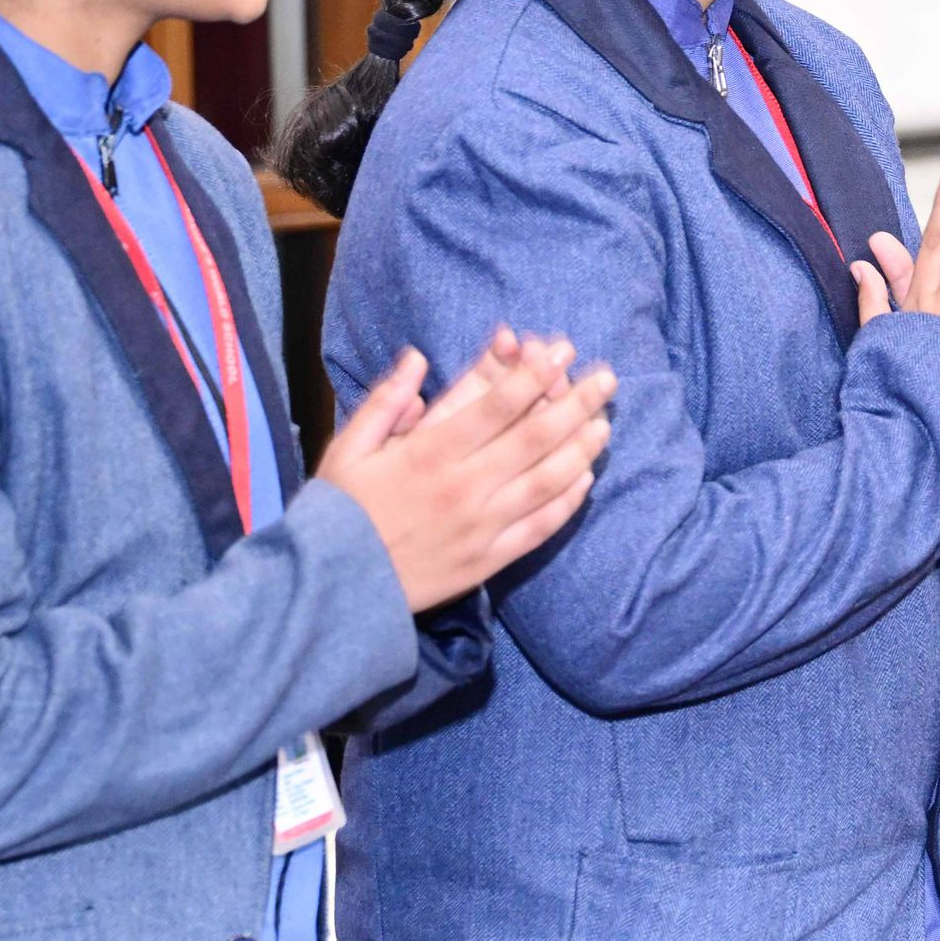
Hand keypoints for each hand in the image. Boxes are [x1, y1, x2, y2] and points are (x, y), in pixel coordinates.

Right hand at [319, 329, 615, 611]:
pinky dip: (568, 502)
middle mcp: (463, 487)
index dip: (534, 375)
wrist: (332, 589)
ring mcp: (481, 526)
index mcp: (428, 453)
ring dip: (582, 449)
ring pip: (548, 481)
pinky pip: (540, 527)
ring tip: (605, 423)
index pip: (496, 406)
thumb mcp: (347, 449)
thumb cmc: (339, 512)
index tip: (562, 351)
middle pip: (535, 437)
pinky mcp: (489, 560)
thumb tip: (417, 359)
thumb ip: (385, 402)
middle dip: (576, 402)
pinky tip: (585, 479)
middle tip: (607, 378)